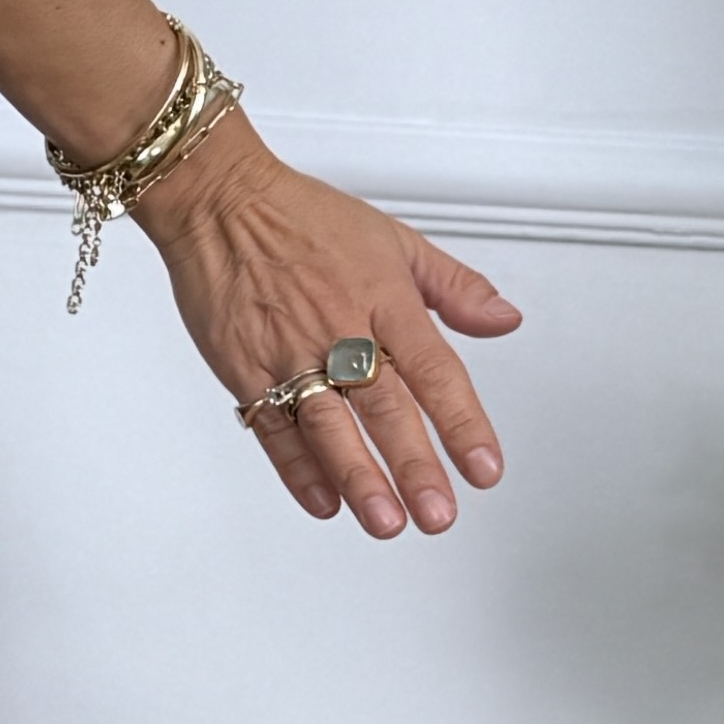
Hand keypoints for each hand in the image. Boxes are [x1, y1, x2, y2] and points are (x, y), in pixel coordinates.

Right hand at [135, 117, 520, 535]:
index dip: (462, 423)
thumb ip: (455, 287)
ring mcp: (288, 352)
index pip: (435, 370)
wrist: (219, 202)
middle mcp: (339, 329)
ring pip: (327, 424)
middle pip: (384, 406)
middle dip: (413, 466)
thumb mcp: (394, 239)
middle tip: (437, 513)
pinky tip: (322, 501)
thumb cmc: (302, 218)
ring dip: (357, 477)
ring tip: (384, 520)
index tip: (484, 468)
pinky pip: (272, 426)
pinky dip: (295, 468)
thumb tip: (503, 320)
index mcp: (383, 298)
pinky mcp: (243, 367)